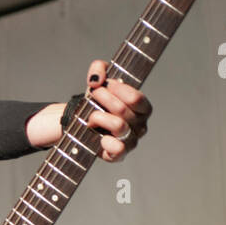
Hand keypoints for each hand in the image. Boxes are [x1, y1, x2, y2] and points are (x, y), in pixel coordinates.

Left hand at [25, 59, 152, 159]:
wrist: (82, 123)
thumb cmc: (97, 102)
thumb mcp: (98, 79)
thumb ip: (99, 68)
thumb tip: (96, 79)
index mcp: (142, 108)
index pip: (136, 98)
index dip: (116, 89)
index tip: (102, 85)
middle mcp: (141, 125)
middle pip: (123, 110)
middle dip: (103, 99)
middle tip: (93, 96)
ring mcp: (131, 141)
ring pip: (119, 126)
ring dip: (98, 116)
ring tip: (90, 116)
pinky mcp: (118, 155)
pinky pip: (117, 149)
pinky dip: (106, 141)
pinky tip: (98, 135)